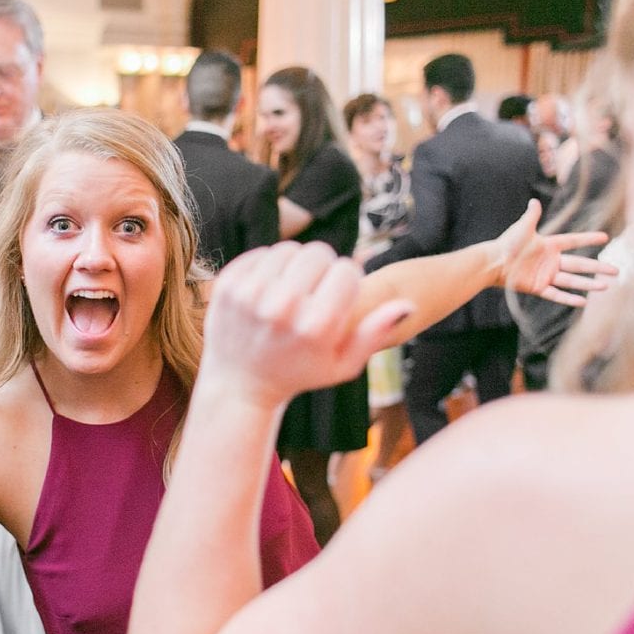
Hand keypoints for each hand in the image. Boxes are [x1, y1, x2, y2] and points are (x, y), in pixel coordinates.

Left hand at [202, 241, 414, 407]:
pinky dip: (270, 266)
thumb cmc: (299, 373)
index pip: (346, 270)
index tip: (338, 296)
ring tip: (294, 288)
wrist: (240, 384)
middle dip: (323, 267)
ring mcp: (250, 295)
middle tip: (316, 289)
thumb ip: (374, 334)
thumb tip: (407, 304)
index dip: (348, 280)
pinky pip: (261, 254)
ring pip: (289, 249)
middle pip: (318, 253)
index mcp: (315, 326)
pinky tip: (271, 289)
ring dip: (296, 264)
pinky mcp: (227, 287)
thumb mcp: (342, 365)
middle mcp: (282, 308)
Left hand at [490, 199, 617, 305]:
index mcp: (550, 245)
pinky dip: (569, 298)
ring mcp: (546, 275)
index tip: (606, 237)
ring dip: (589, 284)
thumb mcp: (522, 229)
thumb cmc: (506, 244)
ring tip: (606, 286)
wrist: (492, 263)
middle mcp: (551, 261)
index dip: (588, 239)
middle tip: (616, 270)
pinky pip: (556, 294)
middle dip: (598, 267)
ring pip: (572, 280)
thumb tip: (534, 201)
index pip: (574, 241)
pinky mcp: (538, 287)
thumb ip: (531, 216)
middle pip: (580, 264)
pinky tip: (583, 302)